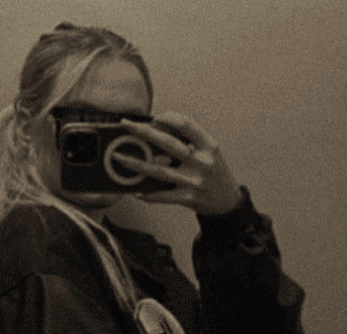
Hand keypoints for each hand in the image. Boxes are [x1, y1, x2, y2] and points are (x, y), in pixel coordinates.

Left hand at [112, 111, 242, 214]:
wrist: (227, 203)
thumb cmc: (213, 173)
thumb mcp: (209, 152)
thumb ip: (189, 142)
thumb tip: (156, 131)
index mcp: (208, 145)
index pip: (186, 123)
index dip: (167, 118)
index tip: (153, 117)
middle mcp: (202, 162)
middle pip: (167, 143)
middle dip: (143, 132)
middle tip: (125, 125)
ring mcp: (194, 181)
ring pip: (159, 171)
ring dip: (136, 164)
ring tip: (118, 158)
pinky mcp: (187, 199)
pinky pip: (162, 196)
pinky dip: (147, 193)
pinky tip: (134, 190)